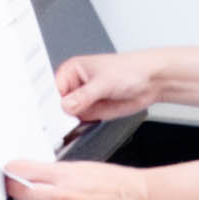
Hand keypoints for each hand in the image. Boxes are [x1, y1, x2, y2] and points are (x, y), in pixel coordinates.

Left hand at [6, 158, 158, 199]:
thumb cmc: (120, 183)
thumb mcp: (86, 167)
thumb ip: (59, 173)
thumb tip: (39, 175)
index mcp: (65, 174)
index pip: (23, 170)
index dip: (12, 171)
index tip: (11, 173)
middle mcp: (63, 195)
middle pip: (21, 194)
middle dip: (16, 192)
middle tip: (18, 191)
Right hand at [49, 51, 165, 124]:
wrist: (150, 81)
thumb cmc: (130, 69)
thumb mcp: (103, 82)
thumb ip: (84, 96)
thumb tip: (67, 106)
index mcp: (71, 70)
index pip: (52, 88)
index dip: (49, 101)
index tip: (48, 113)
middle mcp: (75, 85)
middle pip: (56, 104)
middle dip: (57, 114)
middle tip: (57, 123)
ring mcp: (83, 100)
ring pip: (66, 116)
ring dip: (67, 123)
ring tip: (64, 128)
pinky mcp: (92, 112)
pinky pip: (79, 124)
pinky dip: (77, 129)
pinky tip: (76, 129)